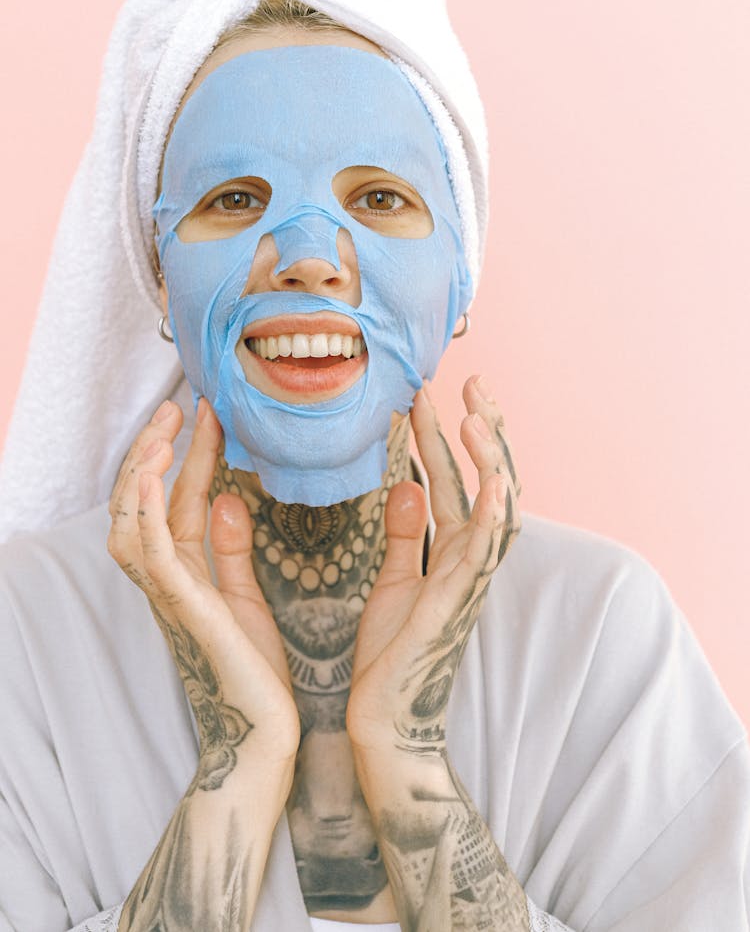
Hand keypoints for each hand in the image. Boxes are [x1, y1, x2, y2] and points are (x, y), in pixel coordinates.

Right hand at [107, 398, 299, 785]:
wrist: (263, 737)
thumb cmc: (255, 673)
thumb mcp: (245, 597)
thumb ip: (229, 551)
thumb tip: (225, 499)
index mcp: (184, 575)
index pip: (175, 501)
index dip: (186, 455)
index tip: (206, 413)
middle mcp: (166, 582)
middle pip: (140, 505)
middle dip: (153, 451)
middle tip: (176, 405)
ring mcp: (169, 597)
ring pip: (132, 523)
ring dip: (141, 471)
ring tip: (161, 427)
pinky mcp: (186, 611)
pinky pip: (152, 556)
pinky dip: (145, 513)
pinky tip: (152, 476)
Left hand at [347, 376, 520, 755]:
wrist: (382, 718)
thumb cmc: (390, 653)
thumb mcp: (393, 579)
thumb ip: (405, 533)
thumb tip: (408, 485)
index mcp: (450, 550)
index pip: (456, 479)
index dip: (446, 436)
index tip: (430, 393)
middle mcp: (467, 558)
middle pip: (488, 482)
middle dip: (483, 432)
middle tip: (473, 383)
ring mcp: (468, 579)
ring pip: (496, 508)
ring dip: (492, 461)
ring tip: (479, 415)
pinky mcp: (457, 602)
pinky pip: (485, 553)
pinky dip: (495, 515)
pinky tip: (494, 480)